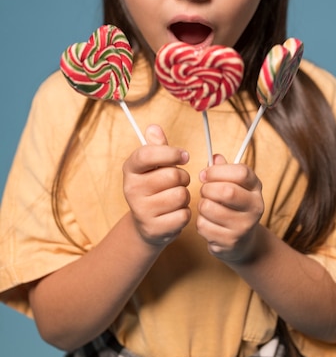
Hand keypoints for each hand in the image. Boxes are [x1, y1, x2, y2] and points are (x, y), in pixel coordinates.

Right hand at [123, 124, 190, 246]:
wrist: (147, 224)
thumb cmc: (154, 187)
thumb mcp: (153, 166)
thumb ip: (156, 146)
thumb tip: (153, 128)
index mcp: (130, 169)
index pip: (148, 154)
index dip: (171, 152)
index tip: (184, 156)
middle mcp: (131, 189)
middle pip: (173, 175)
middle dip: (183, 178)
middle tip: (177, 182)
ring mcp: (141, 210)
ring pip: (181, 195)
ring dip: (185, 196)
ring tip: (175, 198)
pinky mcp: (154, 228)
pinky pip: (183, 214)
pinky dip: (185, 213)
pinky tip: (174, 213)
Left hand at [196, 154, 263, 261]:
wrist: (243, 241)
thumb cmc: (234, 206)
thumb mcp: (234, 185)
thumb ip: (224, 169)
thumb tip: (214, 157)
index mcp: (256, 188)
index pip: (241, 172)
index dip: (217, 171)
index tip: (205, 174)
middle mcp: (255, 207)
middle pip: (226, 191)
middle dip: (207, 189)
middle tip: (204, 191)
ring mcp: (244, 226)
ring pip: (210, 208)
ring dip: (202, 205)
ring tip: (207, 206)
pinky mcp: (230, 242)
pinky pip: (203, 225)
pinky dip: (200, 222)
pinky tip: (208, 222)